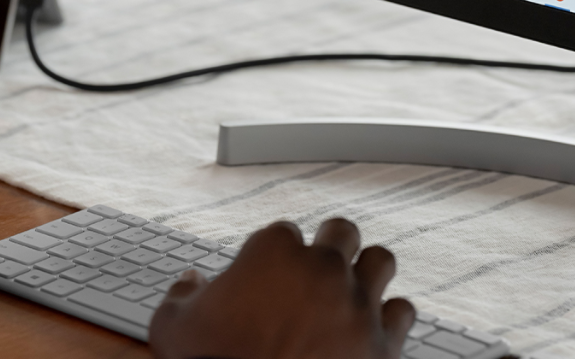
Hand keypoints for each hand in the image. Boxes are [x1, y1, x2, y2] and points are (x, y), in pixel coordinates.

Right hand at [149, 218, 412, 358]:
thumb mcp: (173, 326)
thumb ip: (181, 294)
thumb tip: (191, 280)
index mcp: (273, 251)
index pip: (283, 232)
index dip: (275, 255)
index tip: (271, 277)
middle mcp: (321, 267)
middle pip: (342, 231)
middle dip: (332, 244)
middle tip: (319, 269)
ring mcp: (357, 303)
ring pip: (382, 260)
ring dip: (368, 271)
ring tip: (355, 289)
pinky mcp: (383, 343)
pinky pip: (402, 311)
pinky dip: (389, 317)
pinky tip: (373, 327)